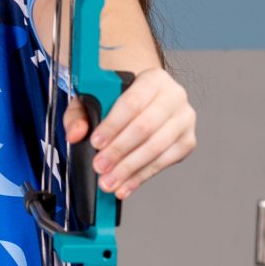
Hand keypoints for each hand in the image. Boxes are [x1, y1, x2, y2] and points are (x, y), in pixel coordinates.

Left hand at [66, 64, 195, 198]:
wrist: (148, 102)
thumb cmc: (122, 99)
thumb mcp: (95, 98)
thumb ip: (79, 114)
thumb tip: (76, 133)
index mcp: (153, 79)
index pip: (133, 102)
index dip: (113, 125)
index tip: (96, 142)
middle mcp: (174, 96)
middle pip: (146, 127)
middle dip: (119, 151)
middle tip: (100, 166)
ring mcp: (184, 120)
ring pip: (156, 148)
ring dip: (129, 169)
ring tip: (109, 182)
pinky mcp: (187, 141)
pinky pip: (163, 163)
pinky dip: (141, 177)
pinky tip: (125, 186)